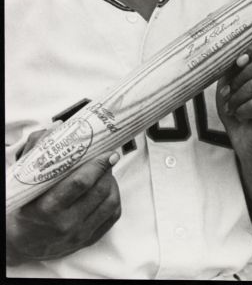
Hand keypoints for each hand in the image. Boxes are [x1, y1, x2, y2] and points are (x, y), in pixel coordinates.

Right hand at [7, 127, 121, 264]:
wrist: (20, 243)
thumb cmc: (23, 205)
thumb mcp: (24, 179)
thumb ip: (38, 150)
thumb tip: (59, 126)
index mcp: (46, 208)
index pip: (80, 183)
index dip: (98, 165)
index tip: (107, 152)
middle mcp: (65, 224)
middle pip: (99, 190)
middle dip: (107, 170)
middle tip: (108, 157)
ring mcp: (78, 235)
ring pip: (110, 202)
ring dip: (112, 182)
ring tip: (106, 172)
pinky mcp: (88, 240)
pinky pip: (112, 215)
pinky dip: (114, 197)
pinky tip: (106, 188)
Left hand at [216, 32, 251, 162]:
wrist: (247, 143)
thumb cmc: (240, 109)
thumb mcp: (232, 82)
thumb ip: (235, 66)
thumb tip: (236, 57)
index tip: (239, 60)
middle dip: (238, 79)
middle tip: (229, 93)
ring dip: (237, 97)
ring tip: (233, 106)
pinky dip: (242, 110)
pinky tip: (242, 115)